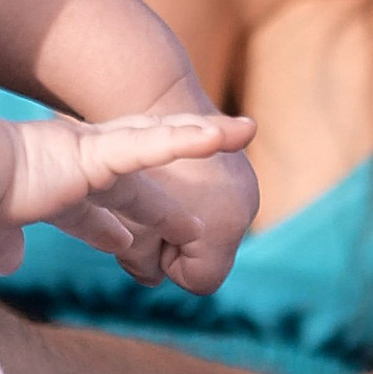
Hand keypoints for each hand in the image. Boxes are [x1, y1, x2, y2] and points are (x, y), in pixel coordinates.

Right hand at [0, 108, 257, 291]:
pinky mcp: (93, 153)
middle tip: (194, 212)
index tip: (125, 243)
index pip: (85, 209)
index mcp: (41, 185)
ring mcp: (83, 153)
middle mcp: (67, 160)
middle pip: (130, 177)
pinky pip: (155, 145)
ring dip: (199, 141)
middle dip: (162, 193)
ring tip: (241, 135)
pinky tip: (227, 134)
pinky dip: (192, 140)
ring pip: (155, 145)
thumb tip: (12, 260)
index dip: (106, 226)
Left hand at [75, 135, 261, 293]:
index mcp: (222, 228)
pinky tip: (174, 183)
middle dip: (176, 246)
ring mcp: (247, 188)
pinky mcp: (241, 171)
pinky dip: (195, 202)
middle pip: (207, 255)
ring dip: (184, 224)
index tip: (145, 237)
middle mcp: (245, 210)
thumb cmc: (130, 167)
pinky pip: (215, 204)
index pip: (199, 280)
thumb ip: (141, 264)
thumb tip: (153, 276)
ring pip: (211, 230)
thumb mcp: (125, 226)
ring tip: (158, 193)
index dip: (166, 265)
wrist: (150, 93)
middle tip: (143, 217)